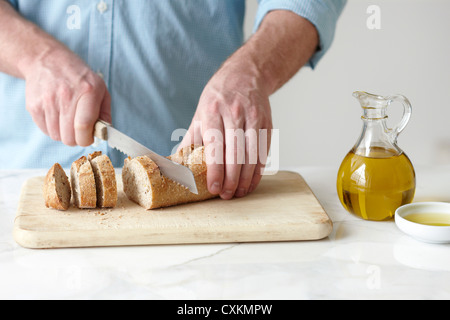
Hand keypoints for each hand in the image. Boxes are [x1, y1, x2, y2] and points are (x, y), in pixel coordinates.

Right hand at [24, 48, 110, 145]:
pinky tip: (57, 115)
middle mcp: (66, 96)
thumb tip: (104, 134)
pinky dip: (52, 129)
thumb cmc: (79, 77)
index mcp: (88, 91)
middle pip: (69, 137)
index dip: (87, 139)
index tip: (89, 137)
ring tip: (68, 119)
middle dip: (76, 139)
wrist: (46, 60)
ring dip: (64, 134)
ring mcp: (47, 101)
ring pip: (56, 137)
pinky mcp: (33, 106)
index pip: (84, 126)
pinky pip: (45, 131)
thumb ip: (104, 113)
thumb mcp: (100, 88)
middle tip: (79, 131)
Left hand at [180, 58, 272, 199]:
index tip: (214, 188)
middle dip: (232, 179)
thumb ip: (191, 141)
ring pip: (252, 154)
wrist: (246, 74)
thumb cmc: (219, 98)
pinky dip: (258, 170)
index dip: (215, 169)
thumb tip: (177, 166)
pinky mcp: (267, 123)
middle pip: (235, 153)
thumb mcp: (200, 114)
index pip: (215, 145)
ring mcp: (253, 118)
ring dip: (246, 178)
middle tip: (226, 195)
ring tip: (239, 193)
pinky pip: (263, 151)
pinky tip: (252, 181)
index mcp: (213, 112)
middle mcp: (234, 114)